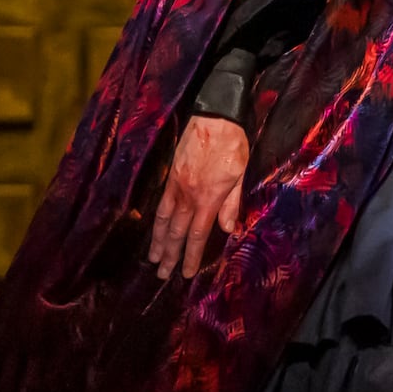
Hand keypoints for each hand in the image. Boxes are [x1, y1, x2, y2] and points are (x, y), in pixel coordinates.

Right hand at [150, 116, 248, 279]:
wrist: (214, 117)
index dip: (191, 256)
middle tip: (161, 274)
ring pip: (163, 219)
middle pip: (176, 231)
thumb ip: (231, 203)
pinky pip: (161, 203)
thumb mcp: (239, 175)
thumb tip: (227, 229)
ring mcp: (176, 185)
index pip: (197, 234)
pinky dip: (156, 219)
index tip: (186, 273)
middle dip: (169, 254)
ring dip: (157, 240)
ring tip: (152, 257)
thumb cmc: (232, 145)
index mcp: (208, 198)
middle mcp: (188, 195)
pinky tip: (155, 228)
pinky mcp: (171, 175)